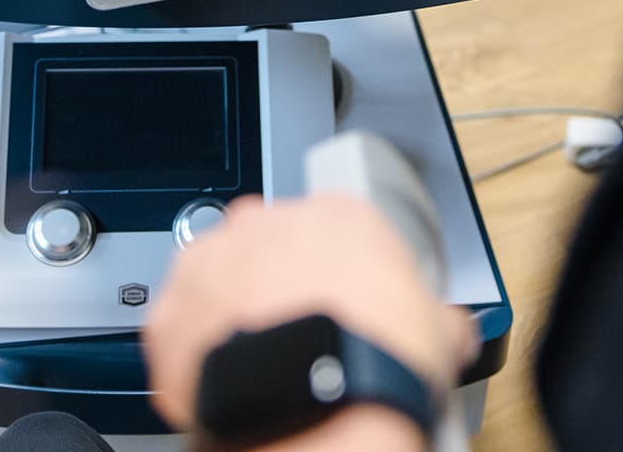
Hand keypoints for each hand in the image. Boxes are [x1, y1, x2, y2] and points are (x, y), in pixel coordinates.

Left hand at [142, 195, 477, 434]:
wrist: (317, 406)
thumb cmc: (375, 360)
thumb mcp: (438, 331)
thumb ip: (438, 317)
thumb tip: (450, 331)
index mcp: (336, 216)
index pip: (332, 230)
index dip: (335, 271)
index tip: (341, 301)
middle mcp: (267, 225)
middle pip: (268, 248)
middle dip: (278, 285)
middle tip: (301, 335)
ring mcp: (211, 264)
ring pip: (217, 282)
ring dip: (233, 315)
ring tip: (262, 366)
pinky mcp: (171, 314)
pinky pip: (180, 330)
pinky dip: (195, 355)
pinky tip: (226, 385)